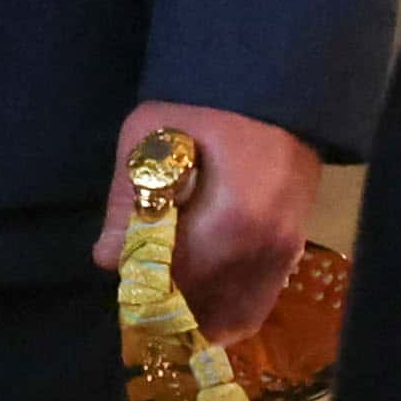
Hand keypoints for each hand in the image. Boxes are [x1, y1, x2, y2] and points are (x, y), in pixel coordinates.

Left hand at [102, 100, 319, 341]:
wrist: (274, 84)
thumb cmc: (204, 105)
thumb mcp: (150, 135)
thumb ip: (127, 199)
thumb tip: (108, 259)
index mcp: (231, 222)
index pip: (173, 282)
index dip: (139, 285)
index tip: (123, 270)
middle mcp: (264, 249)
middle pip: (202, 307)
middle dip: (166, 306)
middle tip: (138, 288)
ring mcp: (283, 253)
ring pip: (232, 317)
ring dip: (196, 316)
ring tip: (167, 300)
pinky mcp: (292, 251)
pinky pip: (256, 304)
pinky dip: (226, 313)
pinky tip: (201, 302)